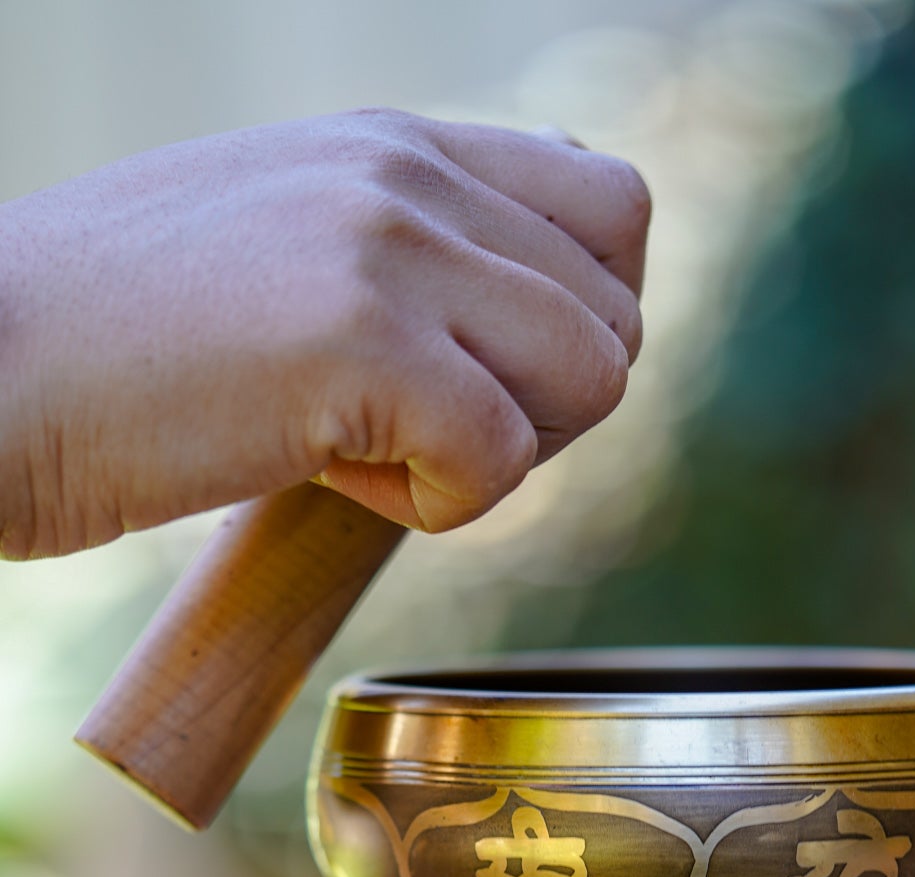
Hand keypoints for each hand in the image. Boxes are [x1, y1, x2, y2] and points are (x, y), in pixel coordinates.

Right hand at [0, 111, 648, 558]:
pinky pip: (501, 460)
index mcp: (397, 143)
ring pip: (592, 379)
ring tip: (370, 455)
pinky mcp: (362, 343)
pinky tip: (329, 481)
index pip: (610, 207)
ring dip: (503, 456)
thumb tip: (519, 343)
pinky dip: (435, 508)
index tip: (478, 377)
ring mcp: (388, 247)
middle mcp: (408, 173)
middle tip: (422, 437)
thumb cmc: (111, 348)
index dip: (576, 325)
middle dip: (547, 411)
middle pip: (617, 313)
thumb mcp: (282, 255)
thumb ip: (408, 264)